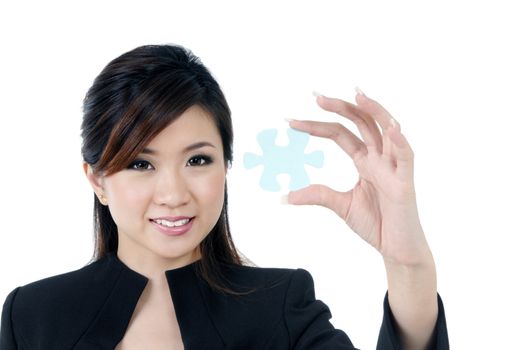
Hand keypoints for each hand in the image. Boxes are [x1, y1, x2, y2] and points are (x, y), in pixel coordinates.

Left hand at [287, 89, 430, 265]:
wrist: (397, 249)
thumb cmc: (377, 224)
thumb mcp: (340, 205)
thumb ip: (317, 195)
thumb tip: (285, 196)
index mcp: (364, 161)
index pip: (339, 134)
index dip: (317, 126)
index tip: (291, 122)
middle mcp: (379, 158)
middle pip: (361, 123)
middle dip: (340, 108)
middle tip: (316, 96)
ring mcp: (394, 167)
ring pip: (387, 130)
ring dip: (374, 111)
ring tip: (357, 94)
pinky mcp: (406, 182)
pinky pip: (406, 156)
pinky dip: (400, 141)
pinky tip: (391, 127)